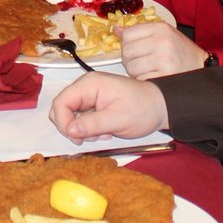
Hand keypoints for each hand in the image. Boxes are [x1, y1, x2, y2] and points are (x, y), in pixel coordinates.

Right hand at [48, 73, 168, 142]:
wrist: (160, 107)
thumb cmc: (143, 109)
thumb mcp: (118, 119)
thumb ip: (92, 124)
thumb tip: (70, 130)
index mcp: (89, 84)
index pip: (61, 102)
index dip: (63, 122)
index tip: (76, 138)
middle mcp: (86, 87)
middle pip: (62, 108)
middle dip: (71, 127)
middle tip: (88, 138)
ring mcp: (89, 95)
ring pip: (70, 115)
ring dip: (81, 130)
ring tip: (102, 134)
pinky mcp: (93, 104)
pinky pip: (81, 118)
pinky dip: (88, 129)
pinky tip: (104, 131)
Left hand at [118, 19, 208, 79]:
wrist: (201, 68)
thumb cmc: (181, 52)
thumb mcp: (164, 34)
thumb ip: (140, 31)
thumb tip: (115, 30)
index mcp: (161, 28)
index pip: (128, 34)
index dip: (126, 43)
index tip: (134, 48)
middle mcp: (162, 42)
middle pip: (127, 51)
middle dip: (129, 59)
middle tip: (140, 61)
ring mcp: (164, 60)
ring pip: (131, 67)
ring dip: (135, 71)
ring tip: (147, 69)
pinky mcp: (164, 76)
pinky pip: (140, 79)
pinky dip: (142, 80)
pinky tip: (152, 77)